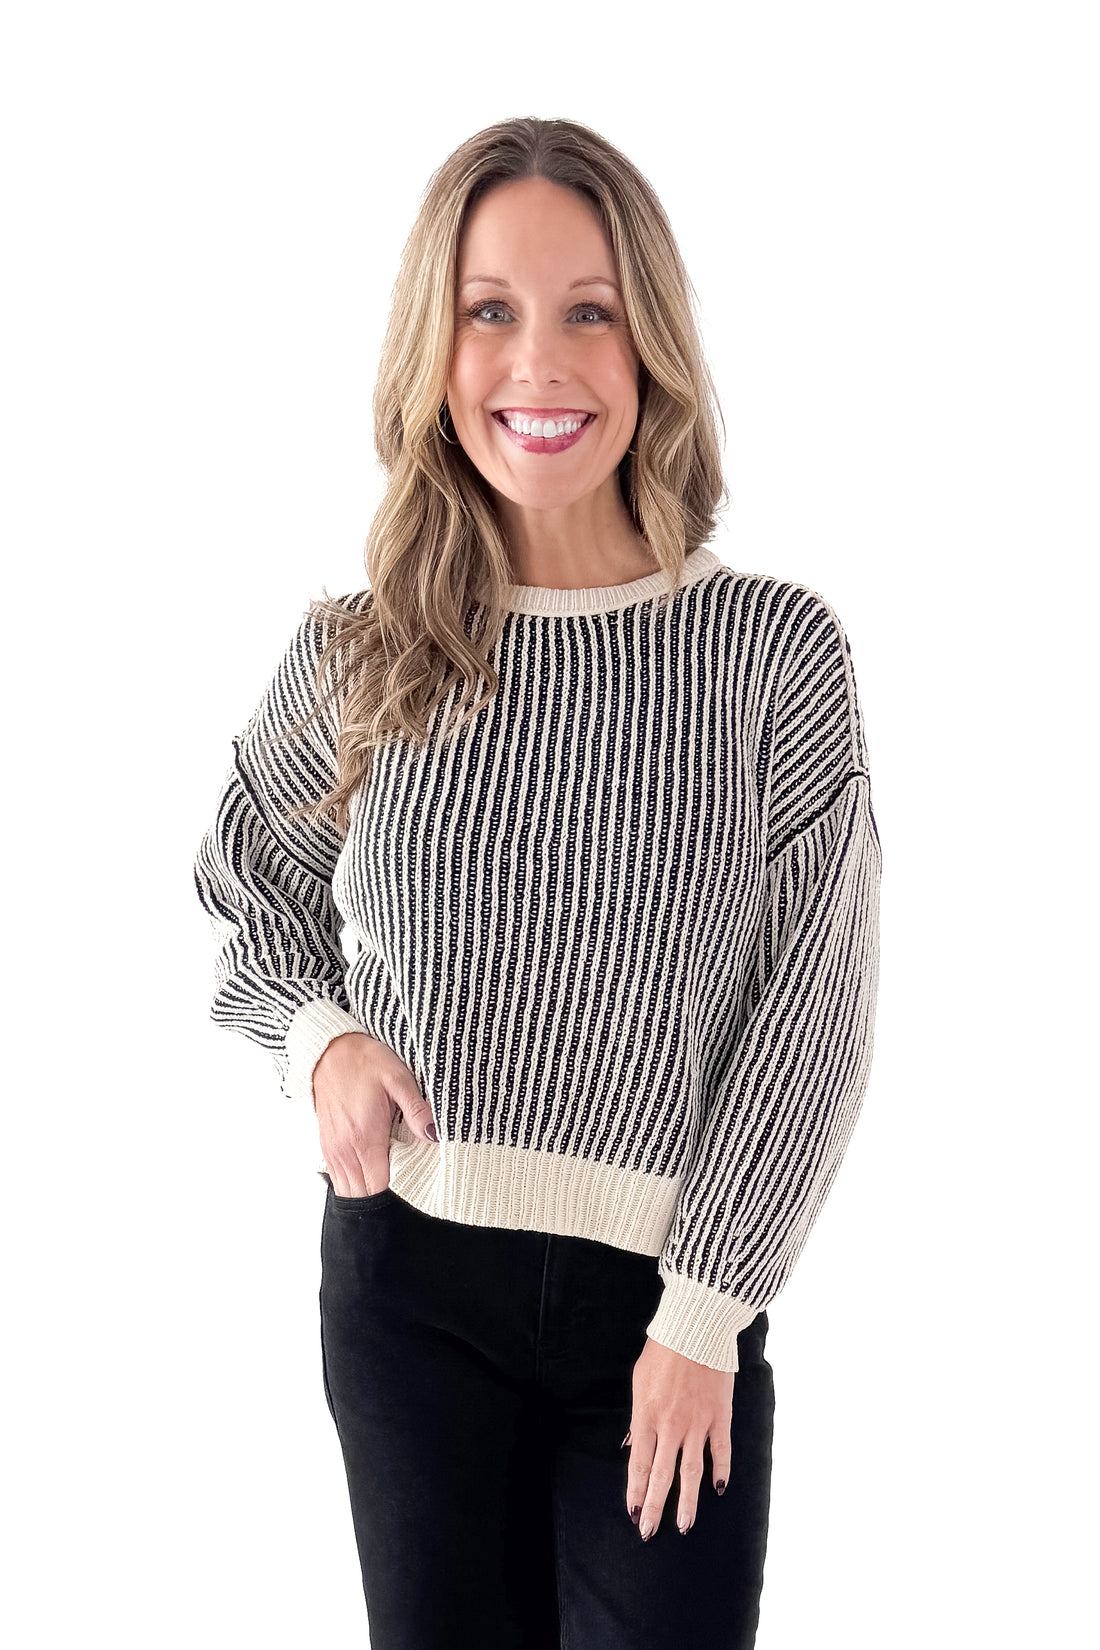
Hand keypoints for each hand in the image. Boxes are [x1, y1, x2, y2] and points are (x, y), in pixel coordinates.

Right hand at [313, 1031, 437, 1195]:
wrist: (330, 1051)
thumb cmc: (364, 1062)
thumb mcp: (398, 1079)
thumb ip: (417, 1110)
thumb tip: (433, 1136)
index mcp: (364, 1139)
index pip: (379, 1189)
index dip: (397, 1195)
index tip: (416, 1188)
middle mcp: (344, 1150)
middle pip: (363, 1197)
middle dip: (384, 1199)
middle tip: (407, 1187)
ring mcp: (333, 1151)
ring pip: (349, 1191)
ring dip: (368, 1192)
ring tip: (391, 1179)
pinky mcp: (327, 1147)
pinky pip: (339, 1179)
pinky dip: (355, 1182)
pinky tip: (372, 1170)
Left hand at [624, 1336, 733, 1538]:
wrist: (695, 1328)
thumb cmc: (662, 1351)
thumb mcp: (638, 1381)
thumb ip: (638, 1418)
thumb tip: (633, 1444)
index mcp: (646, 1416)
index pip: (639, 1465)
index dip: (636, 1492)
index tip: (634, 1514)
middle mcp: (670, 1426)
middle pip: (661, 1476)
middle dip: (655, 1507)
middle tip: (650, 1532)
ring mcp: (697, 1423)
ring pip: (691, 1472)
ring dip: (686, 1502)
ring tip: (684, 1526)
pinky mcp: (719, 1416)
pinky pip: (721, 1450)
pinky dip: (721, 1470)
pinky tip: (718, 1489)